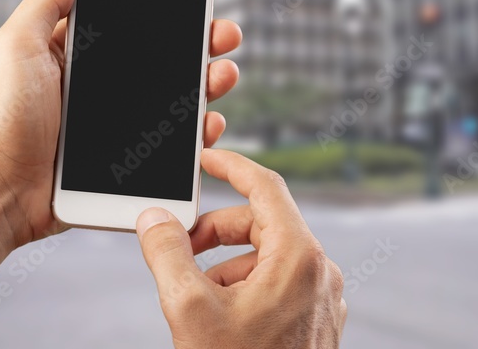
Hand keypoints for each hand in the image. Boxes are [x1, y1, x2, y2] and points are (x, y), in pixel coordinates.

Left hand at [0, 0, 242, 246]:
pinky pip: (169, 147)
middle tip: (224, 37)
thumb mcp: (15, 47)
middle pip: (163, 62)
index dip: (165, 13)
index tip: (195, 0)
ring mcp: (116, 126)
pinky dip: (196, 137)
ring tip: (222, 77)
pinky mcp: (125, 162)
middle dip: (200, 46)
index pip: (130, 26)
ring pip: (175, 102)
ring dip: (207, 86)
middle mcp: (101, 89)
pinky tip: (208, 125)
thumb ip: (43, 5)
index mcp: (76, 57)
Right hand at [136, 149, 346, 348]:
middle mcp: (320, 271)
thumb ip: (167, 252)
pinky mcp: (318, 320)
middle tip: (179, 245)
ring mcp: (323, 298)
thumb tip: (154, 219)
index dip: (231, 165)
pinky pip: (281, 281)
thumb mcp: (189, 308)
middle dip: (217, 228)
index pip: (265, 187)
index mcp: (299, 257)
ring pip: (270, 254)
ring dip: (228, 260)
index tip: (204, 157)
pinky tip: (220, 313)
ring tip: (195, 291)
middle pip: (263, 222)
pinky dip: (247, 282)